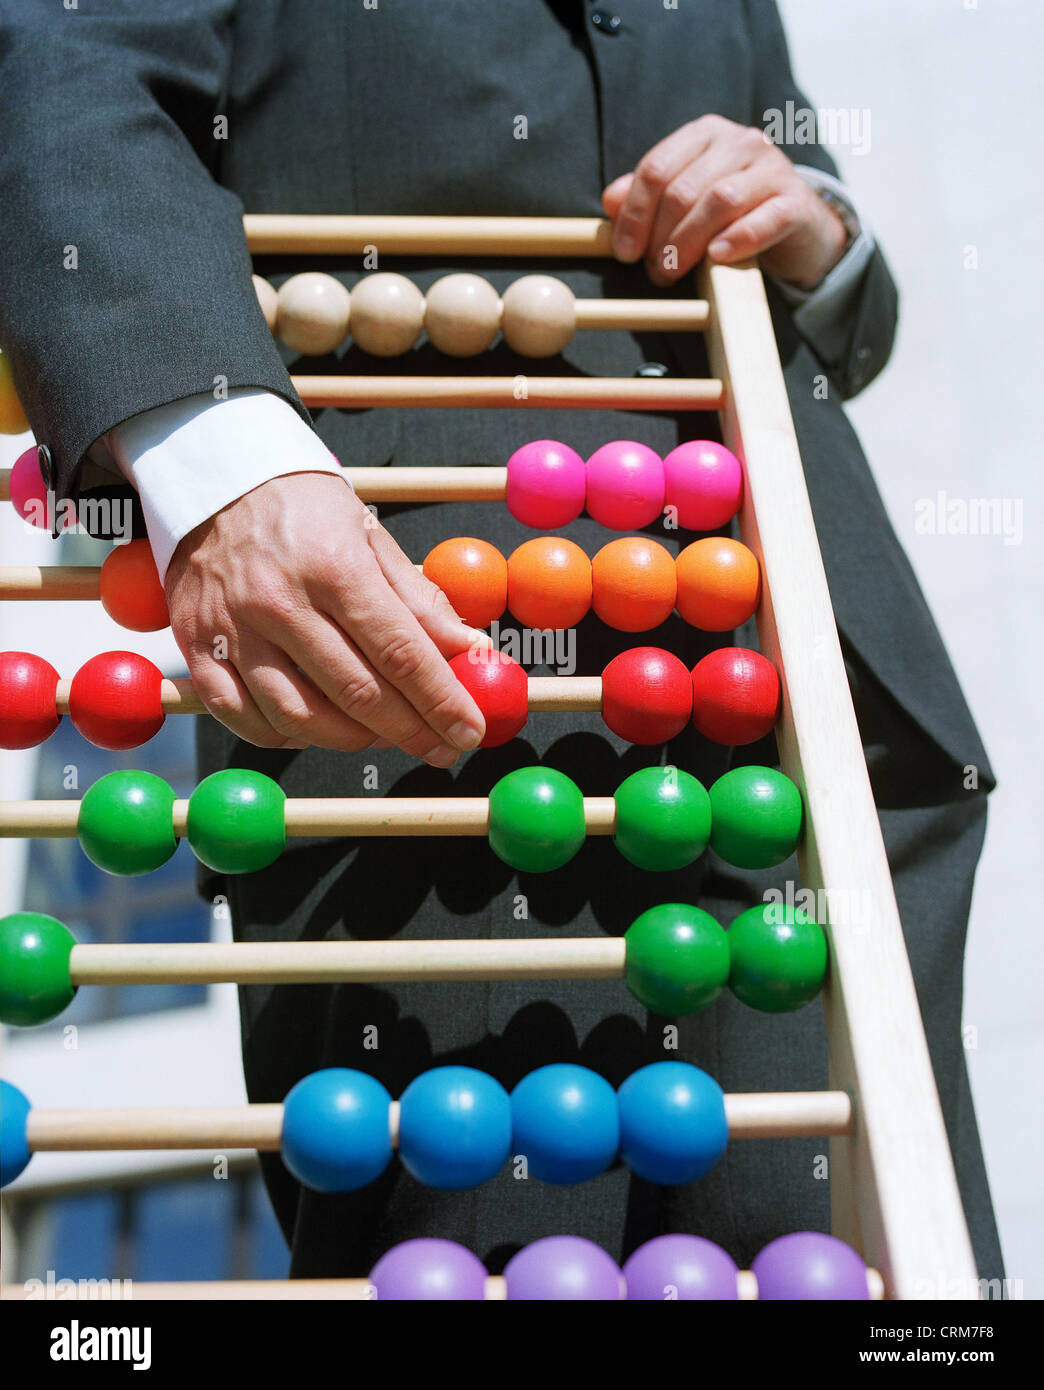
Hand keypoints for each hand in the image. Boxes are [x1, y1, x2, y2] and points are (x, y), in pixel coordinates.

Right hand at [165, 472, 487, 763]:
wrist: (214, 480)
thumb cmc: (303, 508)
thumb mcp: (370, 536)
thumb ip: (419, 599)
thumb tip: (468, 649)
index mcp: (333, 568)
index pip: (400, 652)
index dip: (441, 701)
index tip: (468, 731)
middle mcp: (280, 602)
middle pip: (357, 693)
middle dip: (411, 732)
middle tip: (442, 749)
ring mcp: (233, 630)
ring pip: (299, 717)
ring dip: (352, 741)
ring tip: (382, 736)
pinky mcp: (197, 648)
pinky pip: (242, 718)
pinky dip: (285, 738)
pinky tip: (317, 730)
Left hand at [602, 114, 848, 289]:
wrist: (797, 226)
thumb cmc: (734, 214)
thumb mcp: (688, 200)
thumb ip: (649, 196)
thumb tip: (610, 201)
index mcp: (705, 135)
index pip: (656, 168)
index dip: (634, 213)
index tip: (624, 252)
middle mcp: (740, 142)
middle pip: (684, 189)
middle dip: (660, 237)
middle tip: (654, 271)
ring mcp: (771, 168)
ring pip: (719, 201)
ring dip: (689, 243)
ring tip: (675, 272)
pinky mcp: (796, 201)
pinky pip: (765, 219)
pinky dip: (738, 239)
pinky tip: (717, 258)